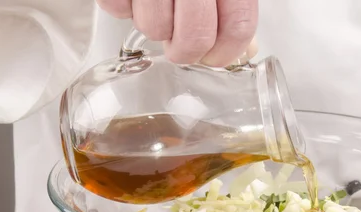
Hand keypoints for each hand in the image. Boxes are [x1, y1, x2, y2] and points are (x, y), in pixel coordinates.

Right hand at [97, 0, 258, 65]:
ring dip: (154, 25)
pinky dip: (124, 7)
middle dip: (186, 51)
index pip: (237, 26)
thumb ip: (234, 2)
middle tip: (181, 45)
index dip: (226, 52)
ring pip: (154, 28)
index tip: (216, 57)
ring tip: (157, 1)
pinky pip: (118, 9)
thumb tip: (242, 44)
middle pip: (195, 37)